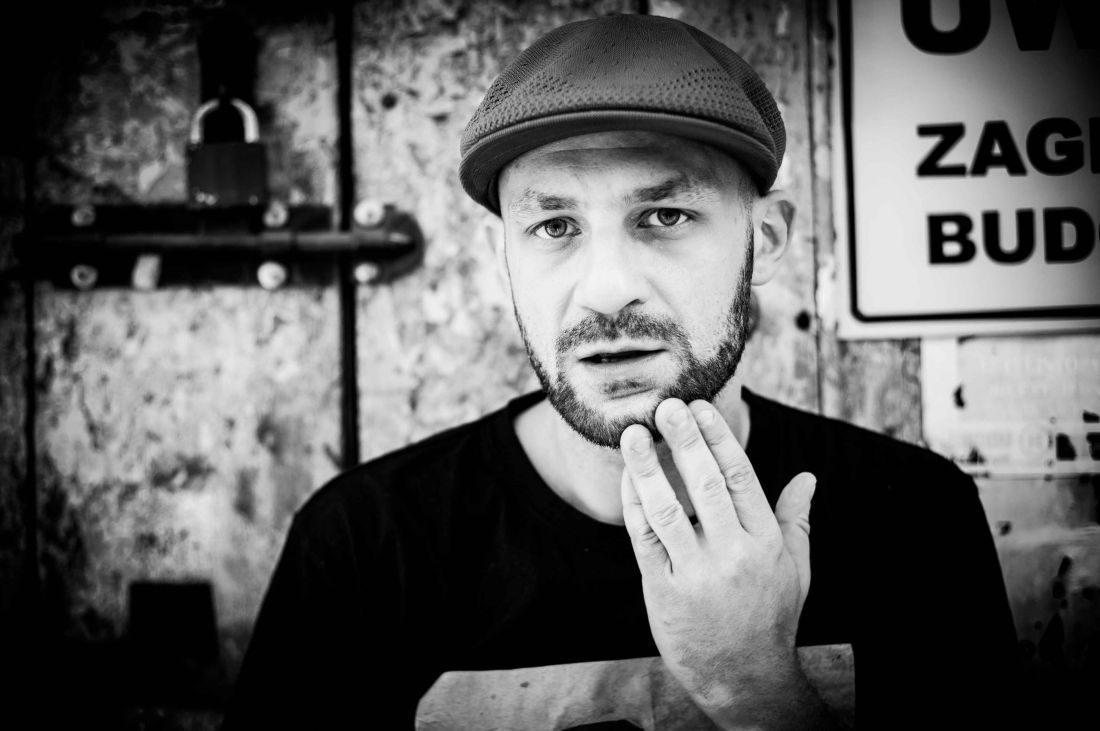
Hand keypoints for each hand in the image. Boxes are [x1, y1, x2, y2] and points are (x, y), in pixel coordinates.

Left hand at [619, 398, 819, 727]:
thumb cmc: (770, 616)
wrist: (743, 676)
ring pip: (668, 510)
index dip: (719, 438)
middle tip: (666, 406)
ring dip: (647, 468)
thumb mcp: (795, 568)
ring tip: (631, 433)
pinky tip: (627, 478)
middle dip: (684, 441)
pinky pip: (644, 540)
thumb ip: (795, 519)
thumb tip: (808, 477)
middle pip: (704, 486)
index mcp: (765, 541)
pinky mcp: (665, 590)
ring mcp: (697, 573)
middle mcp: (733, 554)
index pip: (739, 477)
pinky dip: (633, 505)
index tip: (701, 407)